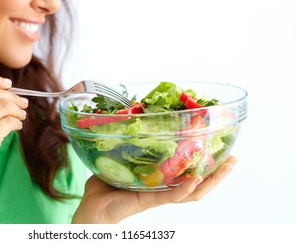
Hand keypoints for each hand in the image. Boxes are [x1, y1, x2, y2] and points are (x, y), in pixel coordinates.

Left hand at [72, 156, 235, 223]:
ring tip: (227, 166)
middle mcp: (164, 189)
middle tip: (234, 158)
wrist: (93, 207)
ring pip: (192, 192)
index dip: (205, 163)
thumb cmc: (106, 185)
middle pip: (198, 183)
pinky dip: (185, 189)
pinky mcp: (149, 201)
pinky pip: (171, 196)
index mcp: (160, 179)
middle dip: (218, 172)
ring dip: (211, 180)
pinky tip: (197, 179)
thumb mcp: (120, 159)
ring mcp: (158, 195)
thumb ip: (128, 143)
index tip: (219, 148)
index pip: (188, 172)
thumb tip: (130, 120)